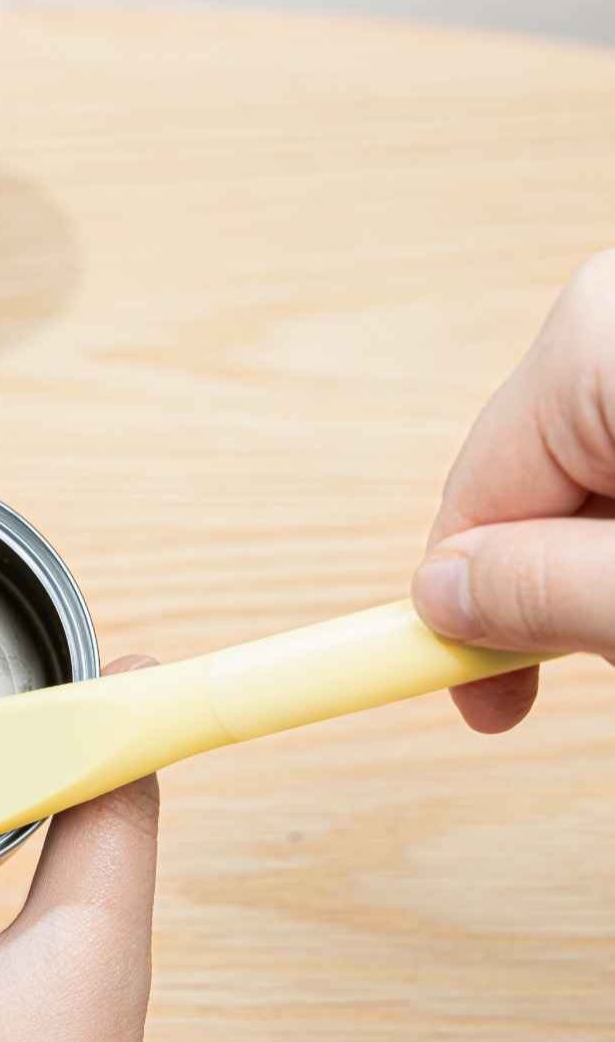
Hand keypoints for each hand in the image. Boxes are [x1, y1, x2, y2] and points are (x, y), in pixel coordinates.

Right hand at [413, 250, 614, 730]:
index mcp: (595, 341)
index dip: (462, 616)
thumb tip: (444, 595)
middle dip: (559, 585)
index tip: (470, 699)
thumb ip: (546, 588)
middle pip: (535, 486)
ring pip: (593, 473)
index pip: (475, 501)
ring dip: (609, 556)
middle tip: (602, 656)